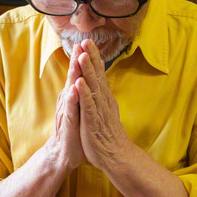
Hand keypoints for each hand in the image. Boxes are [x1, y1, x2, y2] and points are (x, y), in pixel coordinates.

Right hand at [47, 47, 83, 172]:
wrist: (64, 153)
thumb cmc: (74, 130)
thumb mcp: (80, 108)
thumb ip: (82, 93)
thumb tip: (87, 77)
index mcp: (74, 96)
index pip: (78, 74)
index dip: (82, 59)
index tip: (86, 42)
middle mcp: (69, 100)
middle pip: (73, 77)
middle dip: (76, 61)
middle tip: (79, 43)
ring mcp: (67, 111)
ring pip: (70, 89)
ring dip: (73, 75)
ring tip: (76, 60)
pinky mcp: (68, 123)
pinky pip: (70, 109)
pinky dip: (72, 99)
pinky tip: (74, 90)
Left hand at [73, 40, 130, 170]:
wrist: (116, 156)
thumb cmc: (107, 134)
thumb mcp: (104, 110)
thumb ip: (101, 95)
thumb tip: (99, 82)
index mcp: (104, 98)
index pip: (99, 74)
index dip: (93, 58)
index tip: (88, 42)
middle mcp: (103, 101)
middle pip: (97, 75)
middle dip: (91, 57)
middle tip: (86, 40)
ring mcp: (99, 110)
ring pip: (93, 87)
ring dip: (88, 71)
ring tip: (82, 55)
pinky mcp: (94, 122)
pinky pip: (89, 105)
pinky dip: (84, 94)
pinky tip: (80, 83)